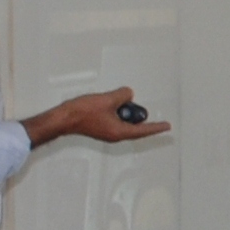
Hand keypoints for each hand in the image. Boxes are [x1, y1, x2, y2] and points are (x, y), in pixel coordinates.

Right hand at [28, 87, 168, 145]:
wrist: (63, 118)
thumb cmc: (82, 112)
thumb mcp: (107, 99)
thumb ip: (122, 96)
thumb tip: (128, 94)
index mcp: (119, 132)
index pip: (143, 131)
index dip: (156, 128)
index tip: (167, 127)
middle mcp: (114, 135)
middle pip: (133, 125)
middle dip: (134, 113)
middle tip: (130, 102)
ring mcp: (107, 132)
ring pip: (123, 121)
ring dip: (122, 110)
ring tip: (114, 100)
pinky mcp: (100, 128)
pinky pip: (114, 119)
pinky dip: (115, 111)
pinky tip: (108, 102)